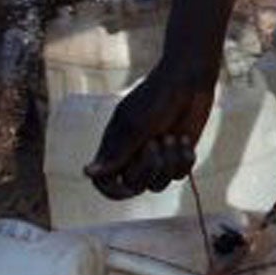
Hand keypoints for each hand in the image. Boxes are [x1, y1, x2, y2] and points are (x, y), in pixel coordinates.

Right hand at [84, 58, 216, 200]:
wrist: (188, 82)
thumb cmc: (157, 98)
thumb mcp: (135, 126)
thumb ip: (115, 153)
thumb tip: (87, 173)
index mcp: (115, 147)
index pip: (105, 183)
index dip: (113, 191)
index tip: (128, 187)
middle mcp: (133, 155)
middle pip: (134, 186)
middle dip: (148, 168)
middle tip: (156, 142)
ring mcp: (156, 157)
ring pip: (159, 184)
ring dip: (169, 161)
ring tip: (172, 136)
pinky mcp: (177, 156)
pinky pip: (179, 175)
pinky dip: (184, 158)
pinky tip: (185, 138)